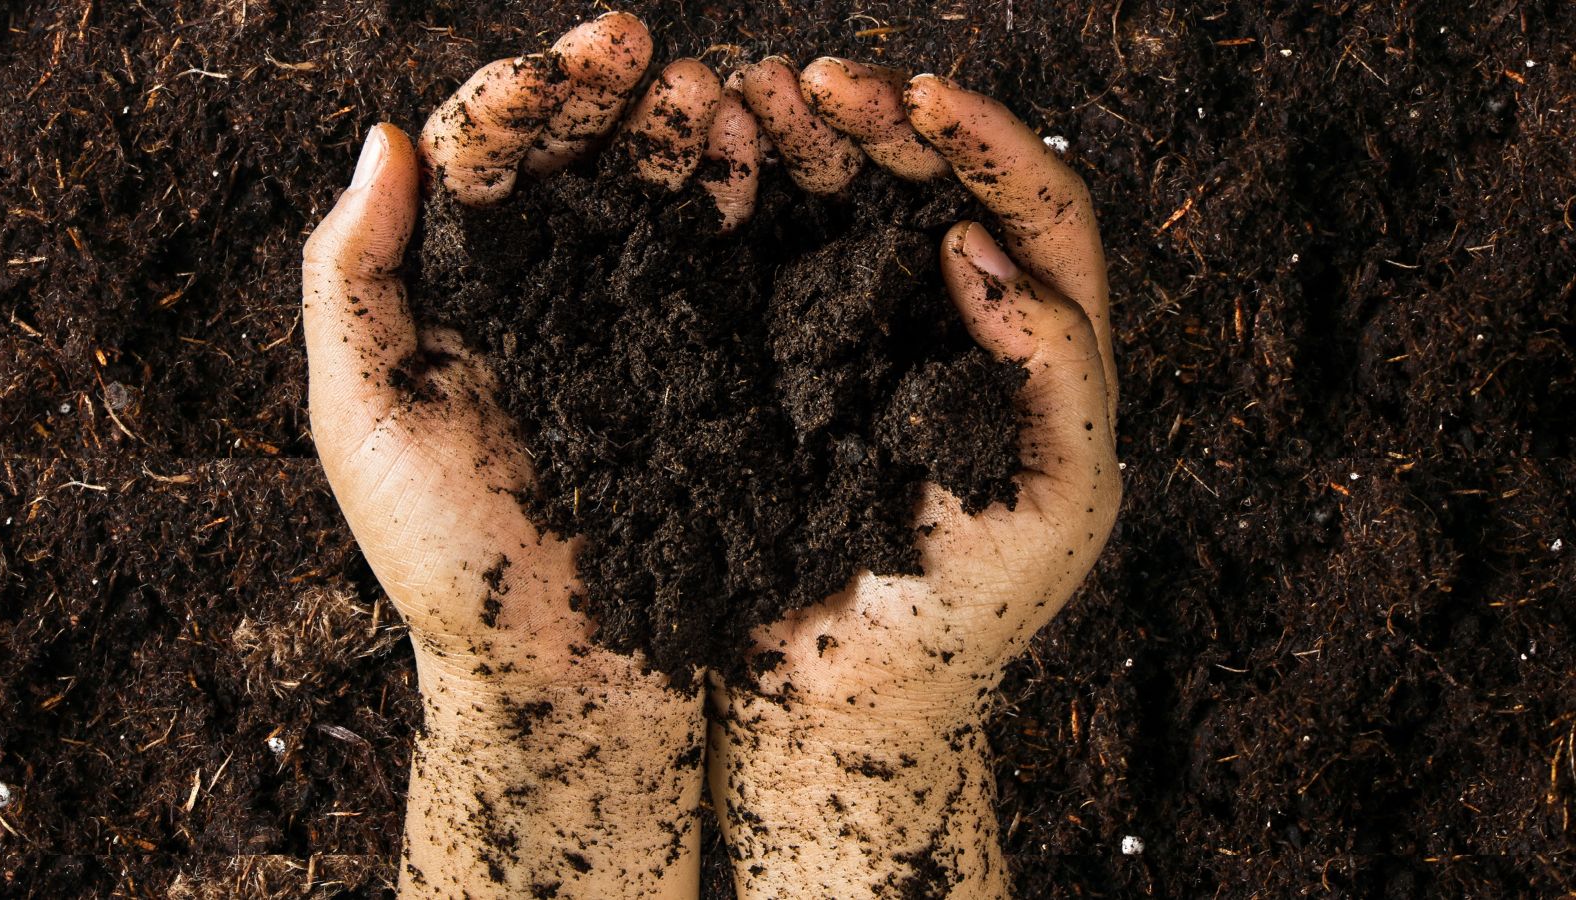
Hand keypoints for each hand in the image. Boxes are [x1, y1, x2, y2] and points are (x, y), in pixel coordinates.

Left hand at [302, 14, 753, 896]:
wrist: (567, 678)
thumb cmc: (449, 561)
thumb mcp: (364, 416)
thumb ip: (353, 277)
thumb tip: (384, 136)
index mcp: (452, 294)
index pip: (482, 159)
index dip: (525, 96)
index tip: (576, 58)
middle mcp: (540, 294)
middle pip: (575, 159)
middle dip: (611, 94)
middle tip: (651, 48)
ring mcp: (625, 326)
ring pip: (651, 197)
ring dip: (680, 132)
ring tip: (712, 89)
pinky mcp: (695, 365)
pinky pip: (714, 264)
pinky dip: (736, 200)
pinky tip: (754, 153)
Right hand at [709, 62, 1121, 897]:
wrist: (837, 702)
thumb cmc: (957, 623)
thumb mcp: (1049, 505)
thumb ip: (1052, 378)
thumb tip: (980, 249)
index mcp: (1042, 356)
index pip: (1039, 213)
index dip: (988, 144)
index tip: (918, 98)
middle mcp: (957, 331)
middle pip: (940, 189)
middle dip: (886, 122)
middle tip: (814, 82)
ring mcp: (867, 343)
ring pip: (854, 211)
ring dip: (813, 142)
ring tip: (752, 92)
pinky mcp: (787, 365)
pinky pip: (780, 265)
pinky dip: (755, 202)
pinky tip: (717, 158)